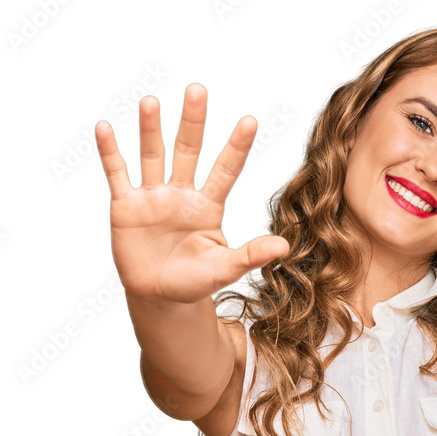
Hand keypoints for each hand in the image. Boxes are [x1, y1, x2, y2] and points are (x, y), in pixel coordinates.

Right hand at [95, 83, 288, 303]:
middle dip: (193, 122)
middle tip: (197, 90)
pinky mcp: (125, 207)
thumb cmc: (194, 281)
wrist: (160, 297)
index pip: (226, 171)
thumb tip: (284, 245)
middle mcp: (181, 194)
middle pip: (188, 151)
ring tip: (151, 102)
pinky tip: (105, 128)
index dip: (236, 147)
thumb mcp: (224, 269)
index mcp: (208, 207)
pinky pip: (117, 174)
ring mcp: (152, 198)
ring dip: (151, 129)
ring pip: (152, 156)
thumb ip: (251, 255)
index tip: (250, 121)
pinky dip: (110, 152)